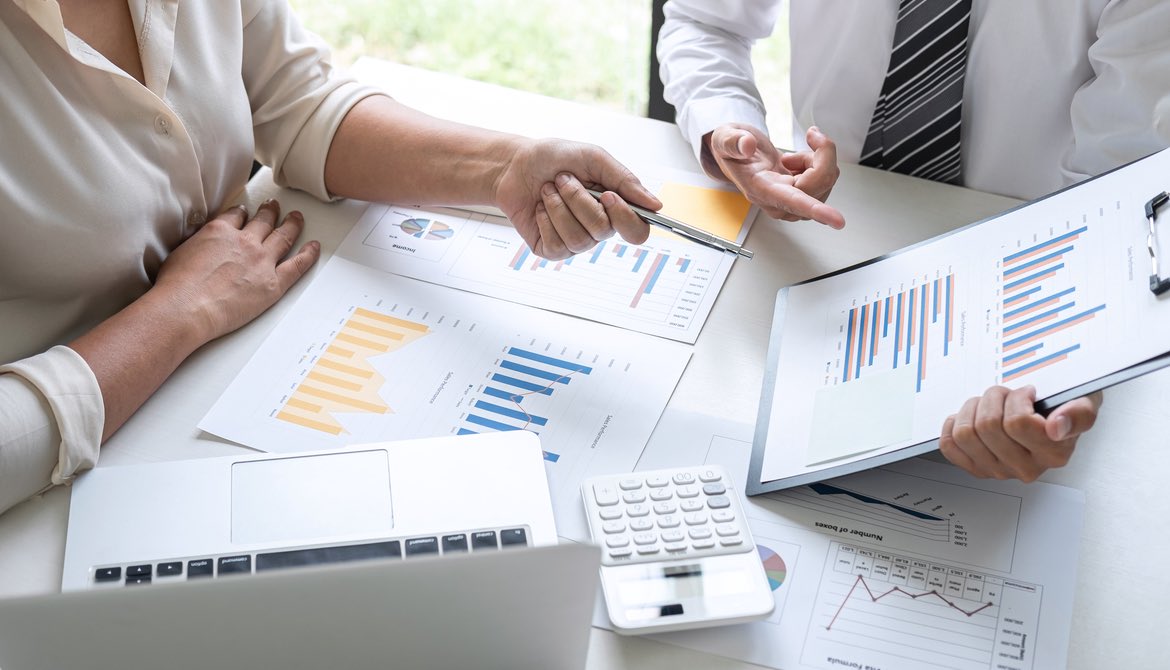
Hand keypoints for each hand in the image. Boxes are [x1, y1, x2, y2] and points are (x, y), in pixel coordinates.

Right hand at [153, 200, 319, 341]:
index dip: (243, 213)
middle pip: (263, 221)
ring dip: (292, 225)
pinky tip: (314, 247)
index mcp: (219, 231)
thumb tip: (200, 244)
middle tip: (274, 207)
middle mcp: (245, 241)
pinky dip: (308, 255)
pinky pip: (297, 265)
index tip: (246, 212)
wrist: (186, 307)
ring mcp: (262, 261)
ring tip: (297, 218)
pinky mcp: (273, 283)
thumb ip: (197, 243)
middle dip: (270, 212)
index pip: (236, 215)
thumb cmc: (176, 286)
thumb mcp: (180, 251)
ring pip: (283, 236)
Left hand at [493, 138, 662, 259]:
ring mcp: (575, 241)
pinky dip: (545, 220)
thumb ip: (625, 180)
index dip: (625, 216)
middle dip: (578, 200)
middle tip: (563, 180)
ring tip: (549, 190)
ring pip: (579, 238)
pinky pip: (556, 245)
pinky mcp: (552, 250)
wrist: (515, 165)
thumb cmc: (555, 158)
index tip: (606, 194)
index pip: (637, 230)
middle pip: (603, 230)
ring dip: (559, 207)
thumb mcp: (594, 158)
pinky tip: (540, 208)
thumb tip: (656, 205)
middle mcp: (598, 228)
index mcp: (614, 207)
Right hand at [702, 124, 844, 228]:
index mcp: (760, 189)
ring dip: (819, 158)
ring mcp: (793, 201)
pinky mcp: (803, 196)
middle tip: (811, 135)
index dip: (815, 209)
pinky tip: (799, 162)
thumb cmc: (733, 149)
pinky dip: (819, 162)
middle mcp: (779, 201)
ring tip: (794, 155)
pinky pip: (827, 179)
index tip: (836, 220)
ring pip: (827, 180)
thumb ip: (733, 142)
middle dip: (823, 154)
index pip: (791, 200)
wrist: (737, 155)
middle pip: (820, 183)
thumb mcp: (725, 139)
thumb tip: (746, 145)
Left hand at [939, 385, 1102, 481]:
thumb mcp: (1084, 402)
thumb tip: (1058, 427)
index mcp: (1053, 454)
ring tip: (990, 404)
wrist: (1052, 417)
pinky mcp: (976, 468)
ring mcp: (999, 470)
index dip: (1017, 399)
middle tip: (1007, 395)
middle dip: (994, 399)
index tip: (1028, 393)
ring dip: (973, 409)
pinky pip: (949, 446)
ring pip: (966, 433)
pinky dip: (954, 426)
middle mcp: (1027, 468)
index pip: (1017, 423)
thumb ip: (1078, 414)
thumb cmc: (1063, 408)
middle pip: (987, 426)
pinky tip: (969, 418)